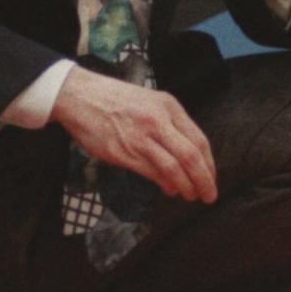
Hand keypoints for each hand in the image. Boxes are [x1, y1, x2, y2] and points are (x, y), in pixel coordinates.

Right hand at [51, 65, 216, 203]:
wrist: (79, 95)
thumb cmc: (113, 99)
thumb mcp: (149, 101)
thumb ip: (168, 124)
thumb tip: (187, 155)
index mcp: (168, 106)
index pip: (199, 140)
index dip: (209, 164)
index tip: (211, 178)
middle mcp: (157, 120)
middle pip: (191, 155)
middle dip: (204, 180)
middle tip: (209, 195)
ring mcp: (140, 136)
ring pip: (174, 167)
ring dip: (186, 186)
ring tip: (189, 196)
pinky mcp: (123, 152)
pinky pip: (152, 173)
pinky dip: (166, 184)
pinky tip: (169, 189)